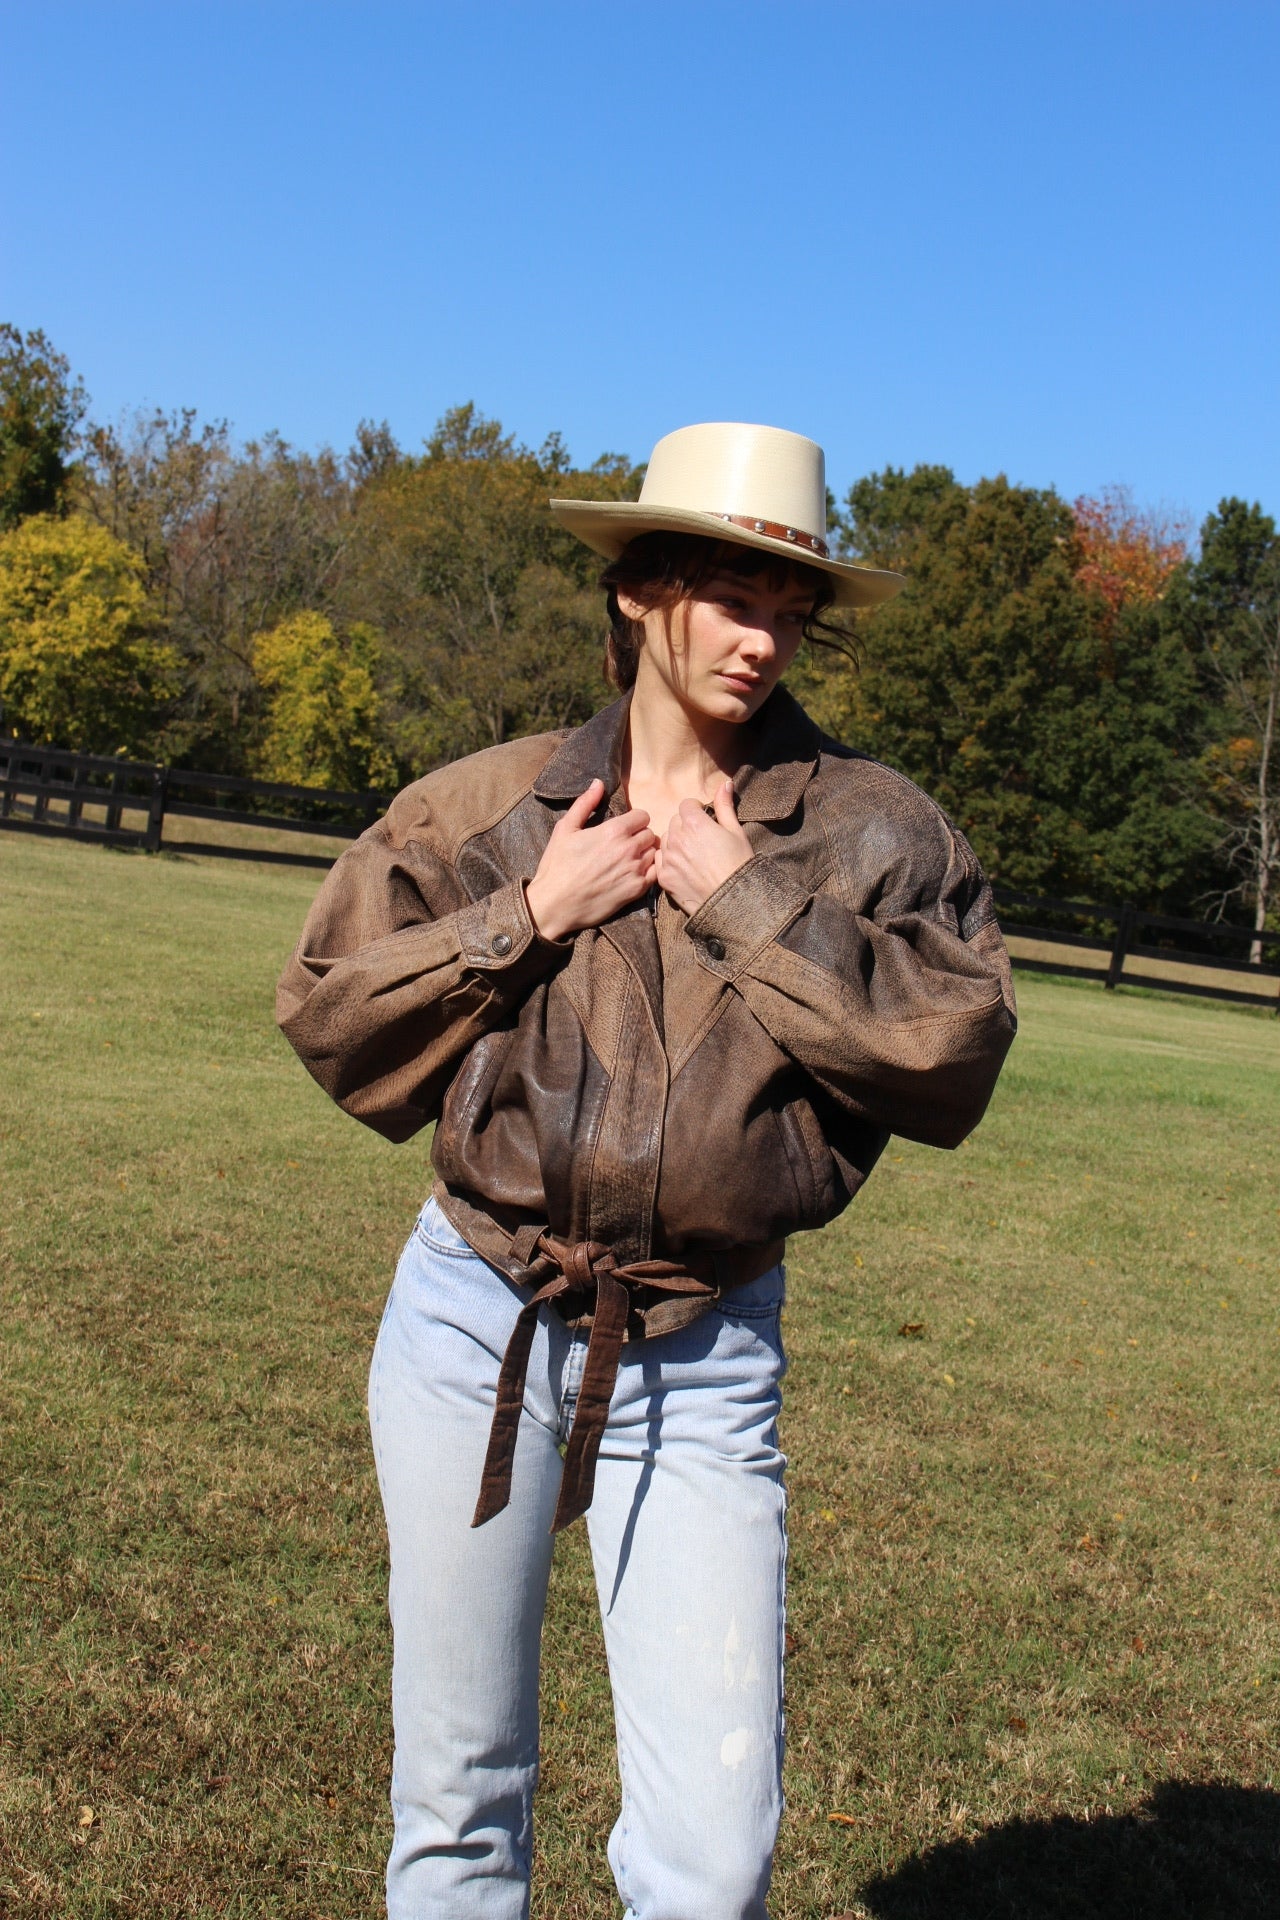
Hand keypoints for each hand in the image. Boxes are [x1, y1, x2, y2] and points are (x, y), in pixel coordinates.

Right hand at [526, 779, 657, 941]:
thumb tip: (598, 783)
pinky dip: (649, 871)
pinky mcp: (637, 890)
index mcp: (613, 831)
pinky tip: (634, 873)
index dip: (634, 820)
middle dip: (640, 836)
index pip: (643, 816)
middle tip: (626, 844)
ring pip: (654, 853)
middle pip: (650, 833)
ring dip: (645, 853)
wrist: (555, 904)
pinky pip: (656, 873)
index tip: (625, 828)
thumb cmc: (557, 865)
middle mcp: (629, 849)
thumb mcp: (565, 829)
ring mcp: (635, 870)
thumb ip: (585, 804)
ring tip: (630, 859)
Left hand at [655, 780, 752, 916]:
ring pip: (666, 839)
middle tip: (700, 839)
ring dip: (676, 842)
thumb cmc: (738, 864)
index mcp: (695, 823)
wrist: (732, 900)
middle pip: (675, 821)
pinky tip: (683, 867)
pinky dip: (668, 859)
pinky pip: (660, 859)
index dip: (696, 810)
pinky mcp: (663, 876)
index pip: (686, 805)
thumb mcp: (736, 831)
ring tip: (692, 854)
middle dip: (685, 825)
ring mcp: (668, 858)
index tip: (704, 819)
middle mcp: (677, 837)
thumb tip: (724, 783)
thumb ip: (725, 806)